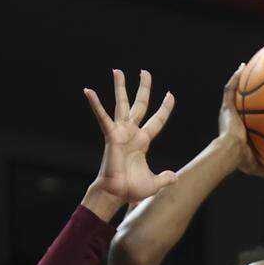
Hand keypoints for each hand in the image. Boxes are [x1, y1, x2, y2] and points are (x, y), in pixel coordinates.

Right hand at [83, 69, 176, 203]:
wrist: (116, 193)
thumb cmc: (131, 189)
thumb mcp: (154, 182)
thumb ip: (165, 178)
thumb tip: (175, 177)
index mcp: (143, 141)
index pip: (157, 120)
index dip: (164, 108)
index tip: (170, 95)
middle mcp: (132, 133)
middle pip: (140, 105)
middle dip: (143, 88)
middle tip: (145, 72)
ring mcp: (121, 132)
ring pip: (122, 105)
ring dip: (120, 87)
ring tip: (117, 71)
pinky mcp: (110, 135)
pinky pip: (103, 117)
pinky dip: (95, 104)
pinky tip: (88, 91)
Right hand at [218, 63, 263, 177]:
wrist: (231, 152)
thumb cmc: (241, 159)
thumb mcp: (258, 165)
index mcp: (239, 130)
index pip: (246, 117)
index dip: (252, 111)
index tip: (260, 105)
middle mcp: (233, 118)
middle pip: (240, 101)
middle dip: (246, 92)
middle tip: (256, 83)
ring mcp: (229, 112)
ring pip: (234, 92)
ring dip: (239, 79)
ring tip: (247, 67)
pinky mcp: (226, 107)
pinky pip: (231, 88)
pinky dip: (236, 77)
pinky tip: (242, 66)